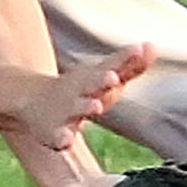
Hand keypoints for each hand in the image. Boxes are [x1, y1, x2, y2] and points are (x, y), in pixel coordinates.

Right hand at [25, 42, 155, 151]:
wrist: (34, 101)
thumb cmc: (82, 89)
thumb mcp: (104, 75)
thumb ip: (130, 65)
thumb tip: (153, 46)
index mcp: (95, 77)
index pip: (113, 65)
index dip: (126, 58)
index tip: (138, 49)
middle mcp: (81, 91)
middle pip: (92, 83)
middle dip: (102, 80)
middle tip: (113, 77)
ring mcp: (66, 110)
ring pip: (76, 108)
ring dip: (85, 106)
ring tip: (96, 105)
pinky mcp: (55, 132)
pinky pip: (58, 136)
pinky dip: (61, 138)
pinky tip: (66, 141)